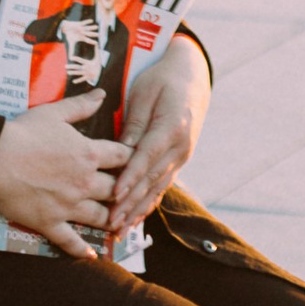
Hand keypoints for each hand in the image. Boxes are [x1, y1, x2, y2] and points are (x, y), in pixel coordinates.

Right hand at [0, 90, 130, 263]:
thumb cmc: (25, 132)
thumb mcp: (55, 112)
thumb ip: (82, 106)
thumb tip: (102, 94)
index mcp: (88, 154)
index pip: (122, 157)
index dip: (133, 158)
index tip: (139, 161)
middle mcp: (84, 182)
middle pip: (116, 190)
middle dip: (125, 192)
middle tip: (132, 196)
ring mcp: (68, 205)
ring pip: (100, 216)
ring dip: (111, 219)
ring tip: (119, 223)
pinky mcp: (50, 222)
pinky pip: (69, 240)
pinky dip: (81, 250)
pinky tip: (91, 255)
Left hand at [107, 38, 208, 242]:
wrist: (193, 76)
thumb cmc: (163, 78)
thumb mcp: (145, 91)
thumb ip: (135, 122)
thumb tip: (121, 149)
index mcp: (172, 126)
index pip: (147, 157)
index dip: (130, 178)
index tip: (114, 195)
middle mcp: (181, 146)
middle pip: (152, 179)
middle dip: (131, 203)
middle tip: (112, 223)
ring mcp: (182, 155)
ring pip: (158, 188)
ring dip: (139, 210)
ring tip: (121, 230)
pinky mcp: (178, 160)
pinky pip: (163, 185)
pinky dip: (149, 203)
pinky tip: (137, 219)